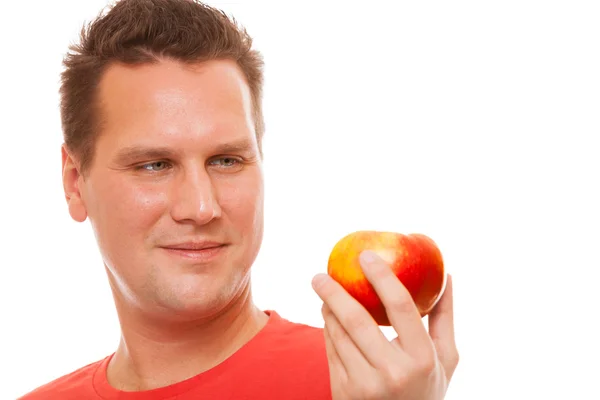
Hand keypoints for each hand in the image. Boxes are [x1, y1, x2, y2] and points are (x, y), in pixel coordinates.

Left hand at [312, 250, 458, 399]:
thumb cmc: (427, 388)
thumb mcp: (445, 359)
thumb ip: (444, 318)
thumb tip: (447, 275)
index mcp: (422, 359)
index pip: (400, 307)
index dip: (382, 276)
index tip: (365, 255)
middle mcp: (392, 372)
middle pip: (357, 319)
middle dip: (334, 291)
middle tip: (321, 274)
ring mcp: (365, 384)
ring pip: (337, 334)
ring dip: (327, 308)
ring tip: (323, 290)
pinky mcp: (343, 392)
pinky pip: (330, 350)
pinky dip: (327, 328)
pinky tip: (327, 315)